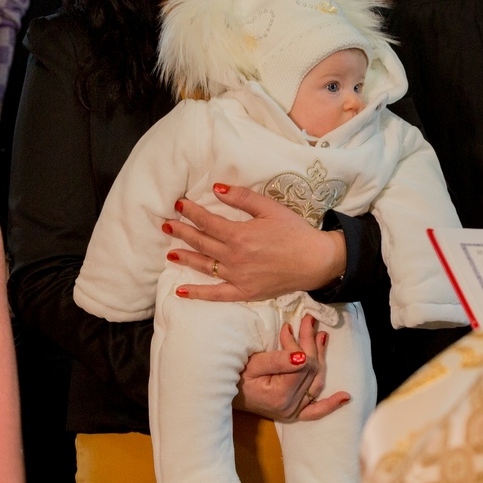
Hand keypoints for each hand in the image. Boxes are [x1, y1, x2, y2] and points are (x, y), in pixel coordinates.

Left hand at [164, 183, 345, 301]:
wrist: (315, 261)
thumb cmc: (294, 232)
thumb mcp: (270, 208)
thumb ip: (241, 198)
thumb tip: (216, 188)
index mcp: (239, 235)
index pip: (206, 221)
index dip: (191, 212)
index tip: (179, 205)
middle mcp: (234, 257)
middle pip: (200, 243)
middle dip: (181, 233)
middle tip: (167, 226)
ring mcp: (237, 277)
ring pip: (204, 266)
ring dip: (185, 259)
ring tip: (169, 253)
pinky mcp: (244, 292)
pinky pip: (216, 294)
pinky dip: (197, 294)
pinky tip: (181, 292)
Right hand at [235, 314, 349, 421]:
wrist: (224, 393)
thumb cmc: (235, 376)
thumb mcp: (253, 365)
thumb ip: (278, 361)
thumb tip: (302, 356)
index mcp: (281, 396)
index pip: (302, 364)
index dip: (297, 344)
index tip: (288, 327)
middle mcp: (291, 407)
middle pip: (312, 371)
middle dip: (310, 344)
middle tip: (309, 320)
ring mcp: (293, 411)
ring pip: (316, 382)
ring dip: (321, 358)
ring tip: (322, 336)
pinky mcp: (293, 412)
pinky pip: (315, 411)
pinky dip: (330, 405)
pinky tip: (346, 397)